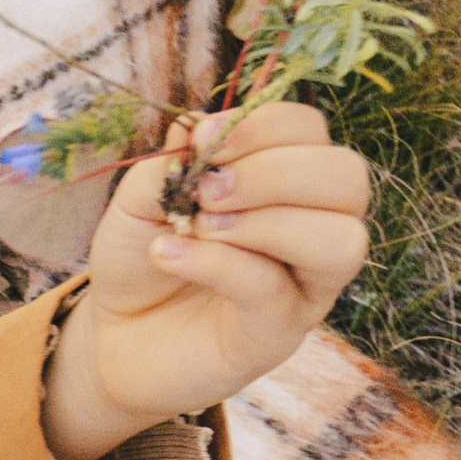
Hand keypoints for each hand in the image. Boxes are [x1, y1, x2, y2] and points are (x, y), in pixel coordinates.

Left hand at [43, 99, 371, 459]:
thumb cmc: (141, 257)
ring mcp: (304, 287)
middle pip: (347, 180)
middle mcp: (313, 231)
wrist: (113, 335)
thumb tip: (197, 124)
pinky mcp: (278, 335)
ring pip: (341, 241)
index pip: (313, 133)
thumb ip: (175, 160)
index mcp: (289, 184)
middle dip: (275, 171)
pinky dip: (218, 262)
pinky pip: (272, 290)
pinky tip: (169, 254)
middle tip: (207, 190)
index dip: (265, 125)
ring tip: (198, 225)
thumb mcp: (143, 196)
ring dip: (266, 220)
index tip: (204, 140)